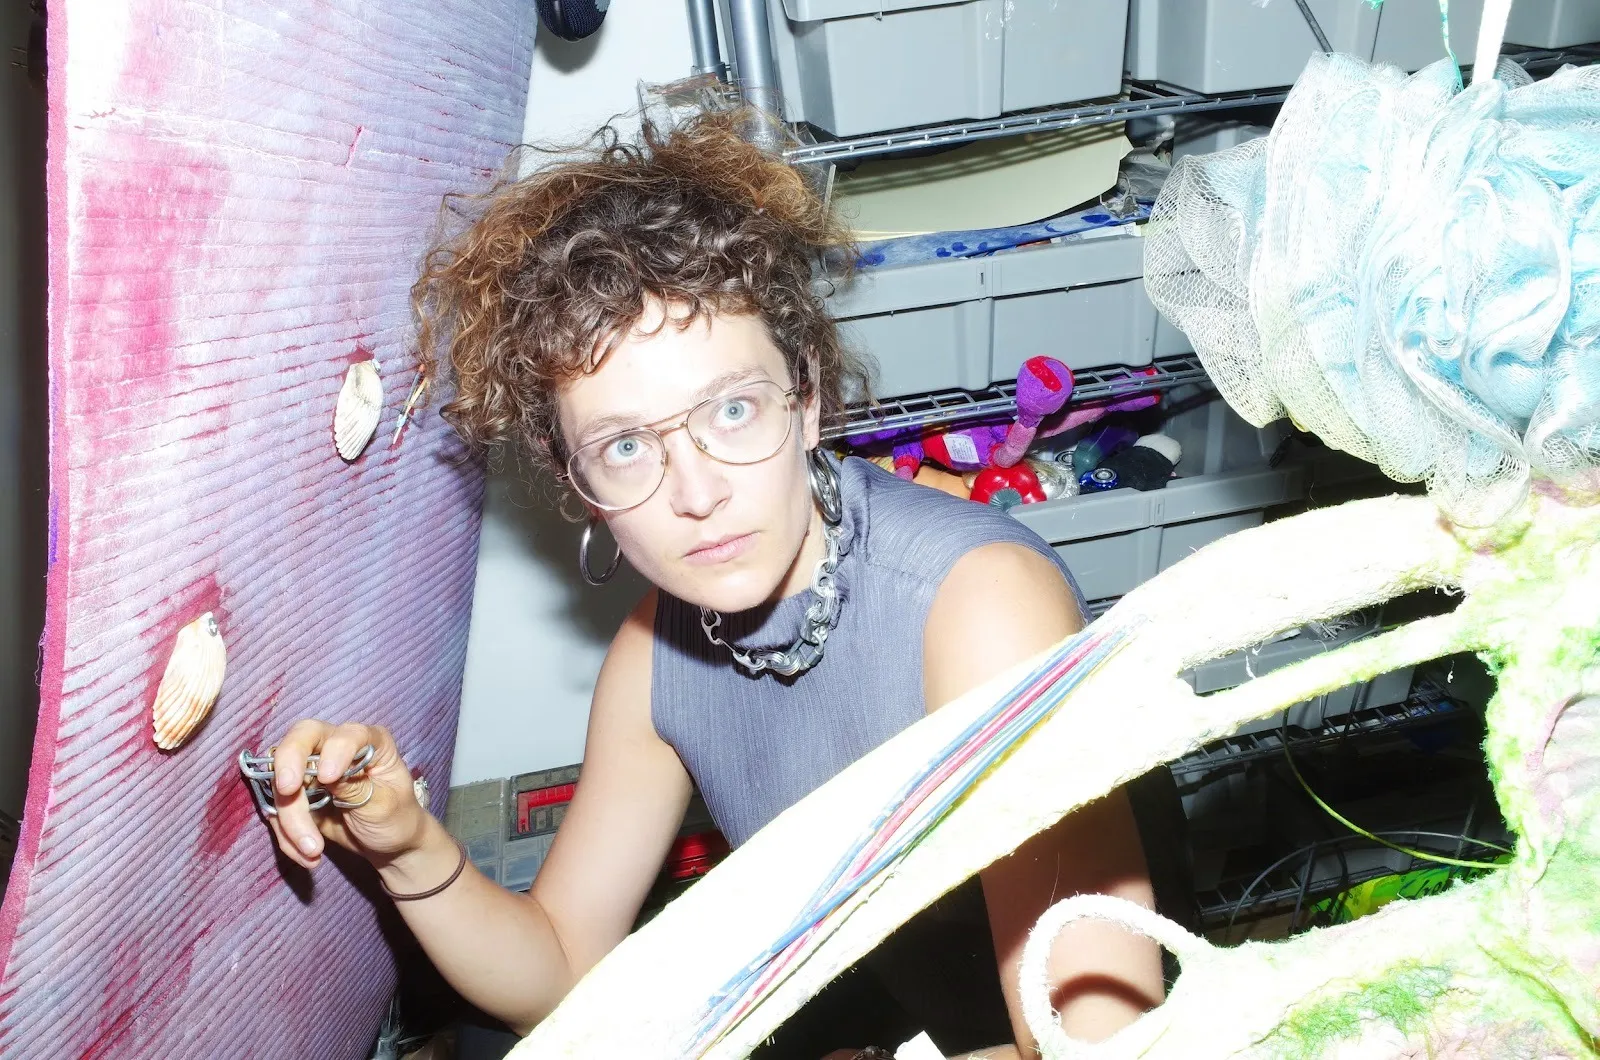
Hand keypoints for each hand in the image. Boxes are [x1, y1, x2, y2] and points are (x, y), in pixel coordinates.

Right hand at [265, 720, 425, 870]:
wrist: (388, 845)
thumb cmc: (396, 818)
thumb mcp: (384, 805)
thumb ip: (355, 788)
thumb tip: (322, 774)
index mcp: (369, 742)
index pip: (346, 734)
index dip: (334, 750)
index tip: (328, 777)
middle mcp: (335, 747)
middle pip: (300, 740)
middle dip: (288, 765)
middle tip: (288, 792)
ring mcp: (311, 769)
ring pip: (281, 781)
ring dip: (289, 818)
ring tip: (313, 849)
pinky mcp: (296, 795)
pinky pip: (277, 809)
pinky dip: (285, 834)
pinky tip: (307, 855)